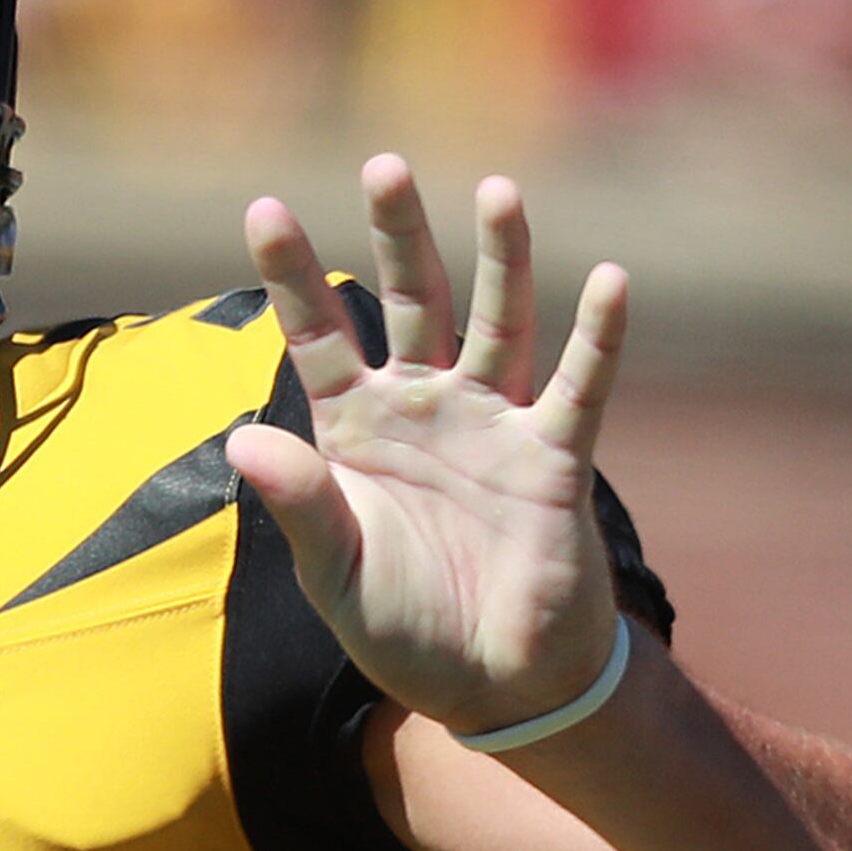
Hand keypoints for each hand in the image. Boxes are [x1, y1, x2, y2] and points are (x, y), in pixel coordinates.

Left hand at [218, 155, 631, 737]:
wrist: (491, 686)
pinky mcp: (553, 460)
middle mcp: (424, 411)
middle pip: (411, 304)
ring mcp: (491, 427)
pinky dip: (597, 337)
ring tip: (497, 189)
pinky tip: (609, 280)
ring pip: (497, 322)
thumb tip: (242, 439)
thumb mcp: (333, 573)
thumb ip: (299, 503)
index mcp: (355, 433)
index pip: (319, 336)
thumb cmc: (403, 631)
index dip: (292, 276)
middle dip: (399, 236)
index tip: (264, 208)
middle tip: (383, 164)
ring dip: (501, 259)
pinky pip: (578, 388)